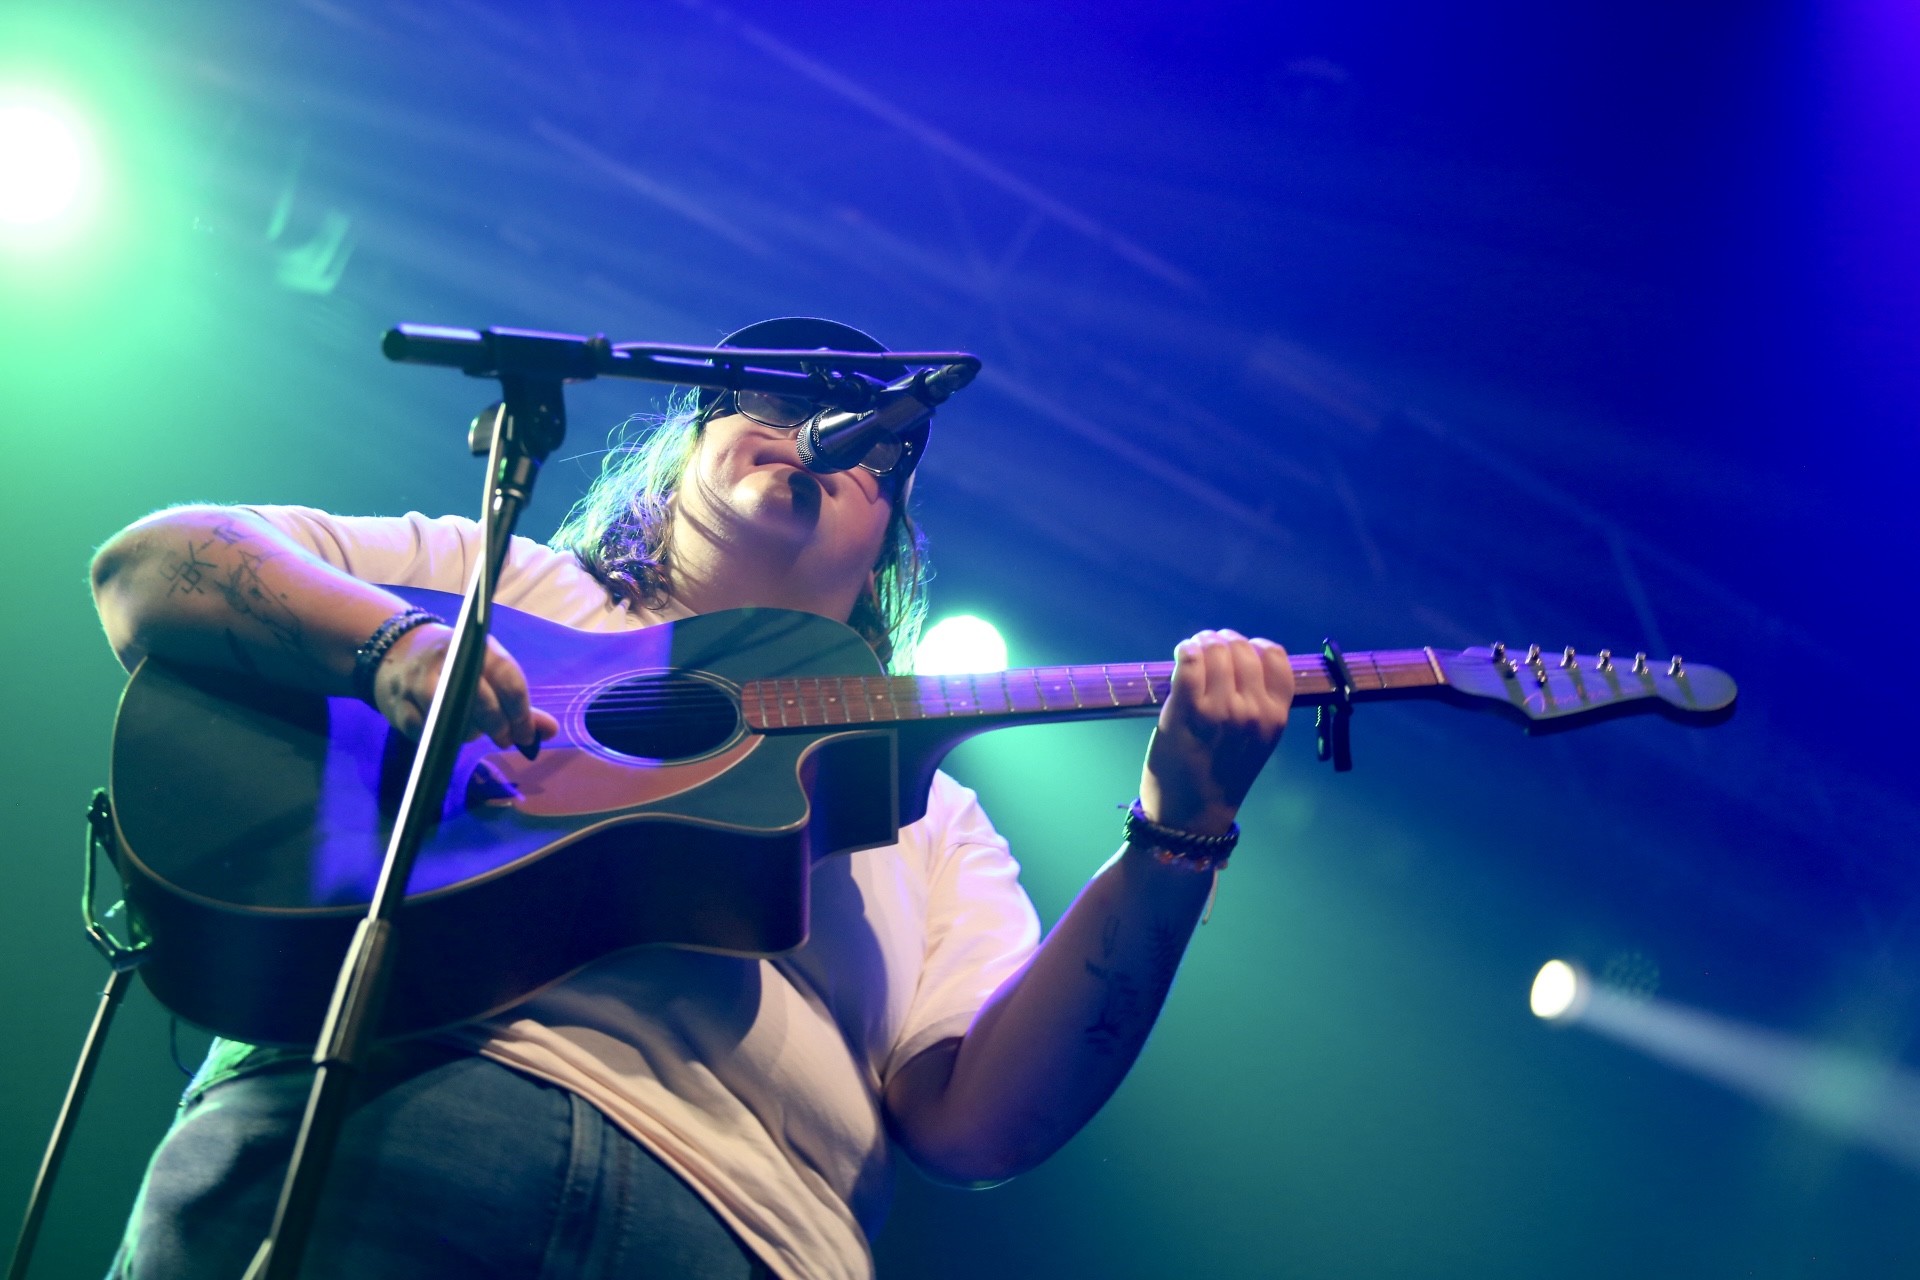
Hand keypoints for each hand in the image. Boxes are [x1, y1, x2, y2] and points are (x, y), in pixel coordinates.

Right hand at [372, 624, 558, 751]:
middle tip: (505, 739)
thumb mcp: (486, 669)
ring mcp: (419, 681)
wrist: (395, 650)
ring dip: (470, 732)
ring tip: (474, 729)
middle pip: (483, 701)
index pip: (508, 679)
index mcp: (476, 646)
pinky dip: (443, 738)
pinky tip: (448, 730)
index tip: (526, 736)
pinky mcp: (399, 705)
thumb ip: (518, 702)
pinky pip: (429, 733)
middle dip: (500, 727)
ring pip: (455, 719)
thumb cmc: (453, 664)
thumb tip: (550, 732)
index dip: (521, 714)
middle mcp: (447, 660)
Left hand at [1139, 629, 1293, 835]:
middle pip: (1242, 649)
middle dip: (1223, 640)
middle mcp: (1254, 711)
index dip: (1255, 645)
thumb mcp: (1258, 742)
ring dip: (1202, 642)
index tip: (1239, 650)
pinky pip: (1188, 662)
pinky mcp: (1187, 711)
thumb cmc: (1222, 777)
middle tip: (1208, 644)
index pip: (1276, 657)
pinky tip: (1181, 654)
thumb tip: (1239, 660)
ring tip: (1193, 647)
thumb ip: (1258, 704)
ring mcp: (1221, 710)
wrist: (1191, 817)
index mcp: (1277, 717)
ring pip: (1215, 651)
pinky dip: (1185, 651)